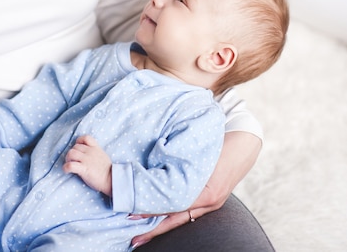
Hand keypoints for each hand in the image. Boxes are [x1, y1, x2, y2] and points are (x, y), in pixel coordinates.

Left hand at [63, 134, 111, 195]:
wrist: (111, 179)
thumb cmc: (108, 170)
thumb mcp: (103, 156)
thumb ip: (95, 152)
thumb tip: (87, 153)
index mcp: (96, 148)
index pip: (85, 137)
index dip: (79, 141)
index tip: (78, 148)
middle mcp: (90, 152)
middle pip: (75, 147)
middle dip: (72, 153)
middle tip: (72, 161)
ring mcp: (86, 160)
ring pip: (71, 153)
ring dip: (68, 159)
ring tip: (69, 164)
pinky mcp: (83, 169)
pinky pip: (70, 165)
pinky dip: (66, 168)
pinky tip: (67, 171)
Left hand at [130, 131, 261, 247]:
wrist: (244, 141)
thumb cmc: (221, 141)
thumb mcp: (201, 152)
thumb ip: (181, 162)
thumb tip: (155, 169)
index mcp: (208, 191)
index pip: (175, 206)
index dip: (153, 210)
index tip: (134, 212)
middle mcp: (210, 201)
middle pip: (177, 218)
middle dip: (155, 228)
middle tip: (134, 237)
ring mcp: (212, 203)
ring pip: (182, 217)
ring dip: (162, 224)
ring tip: (143, 234)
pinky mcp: (212, 201)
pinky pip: (189, 212)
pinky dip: (174, 216)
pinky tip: (160, 220)